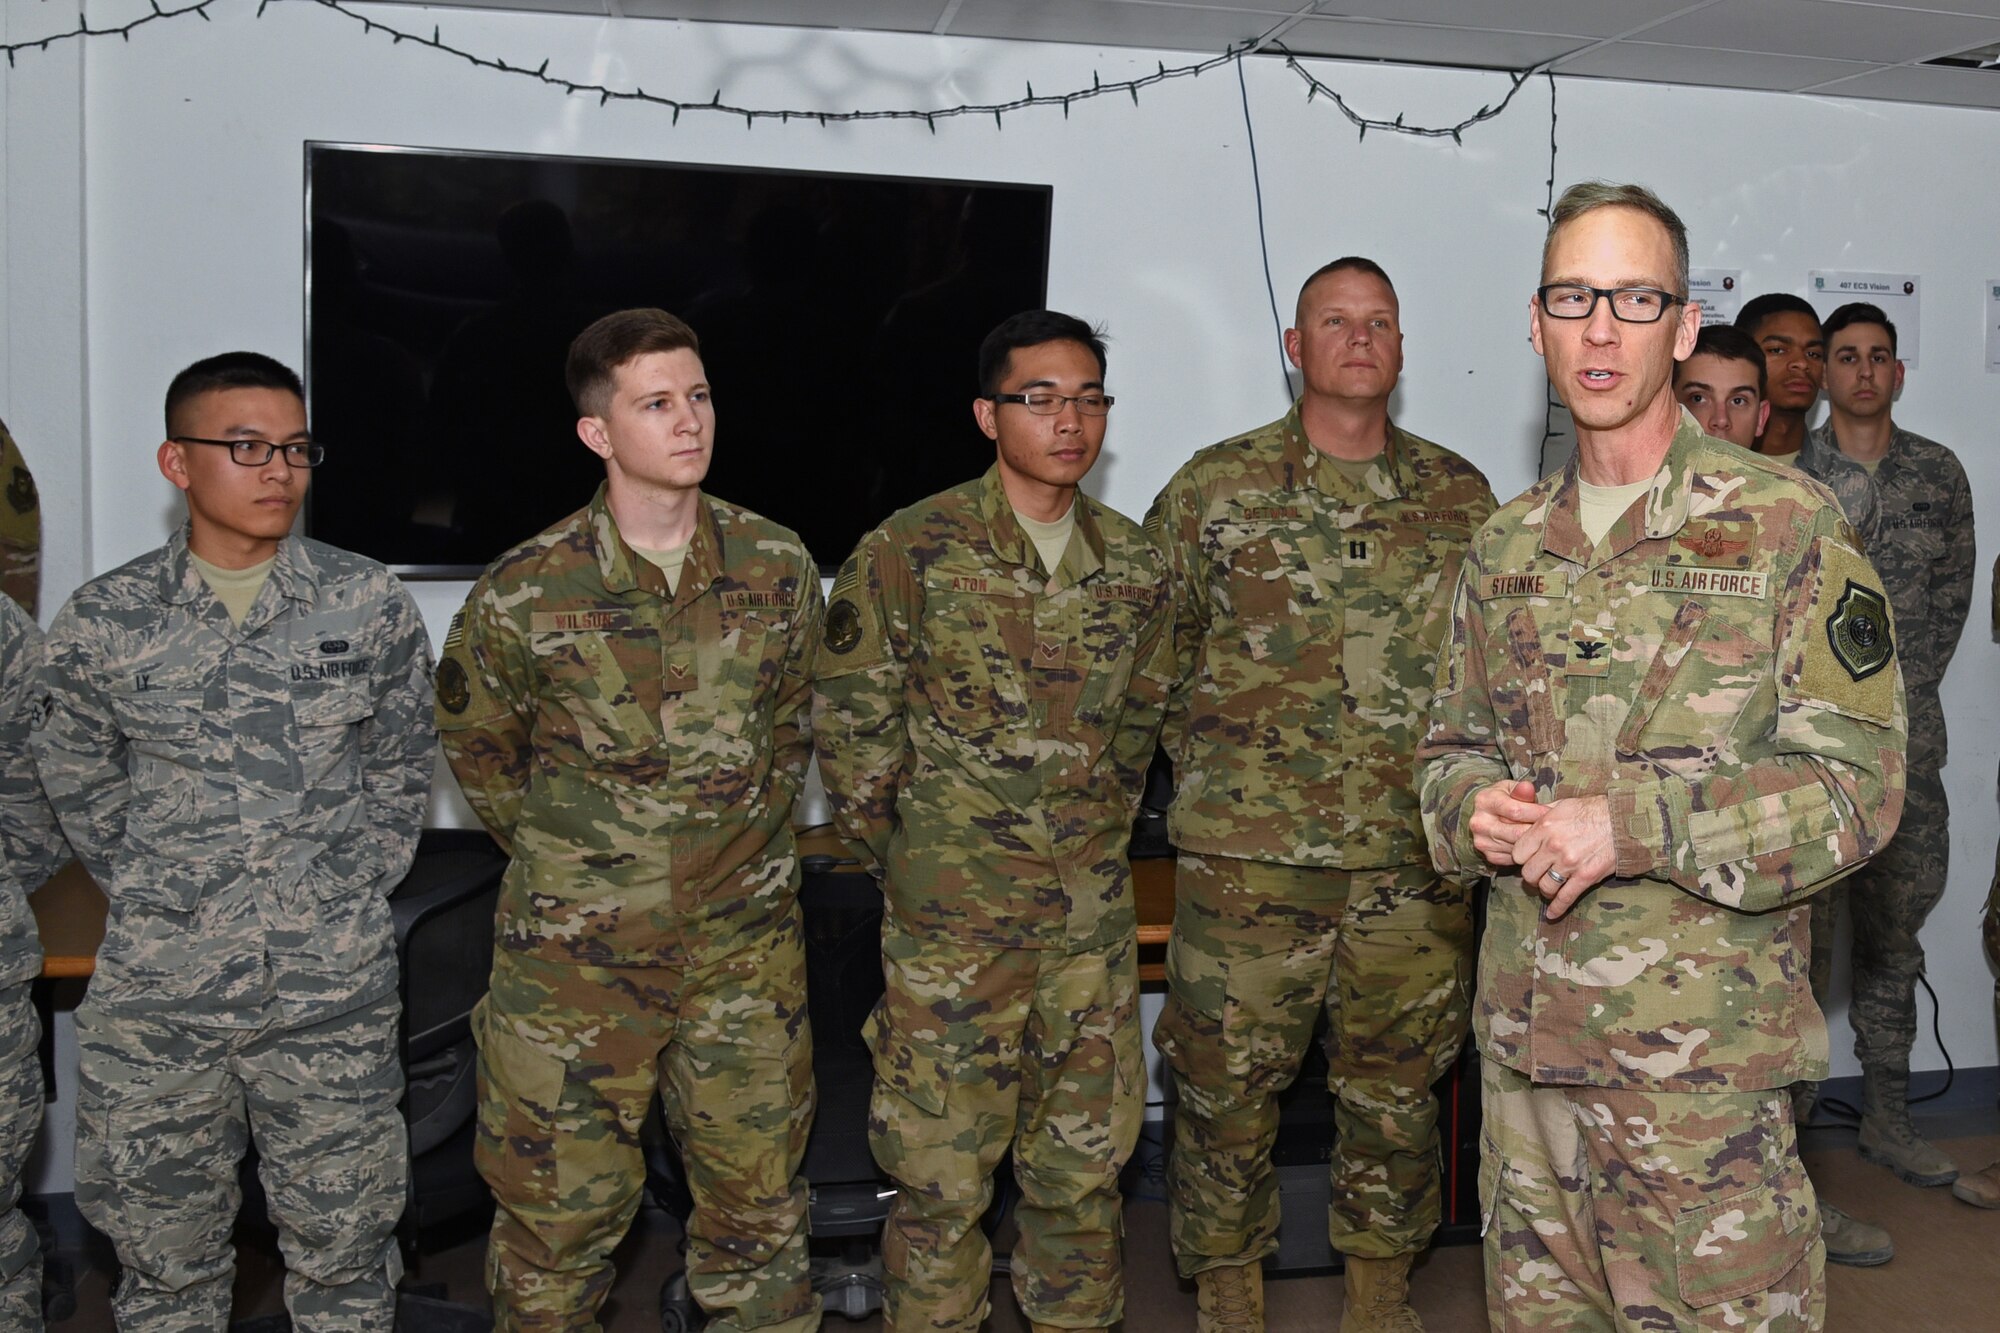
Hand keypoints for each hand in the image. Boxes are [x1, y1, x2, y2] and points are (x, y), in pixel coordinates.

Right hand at [1468, 779, 1544, 867]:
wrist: (1487, 815)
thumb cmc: (1503, 799)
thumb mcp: (1510, 788)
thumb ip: (1520, 789)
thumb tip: (1527, 788)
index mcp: (1484, 801)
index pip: (1515, 811)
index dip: (1538, 812)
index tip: (1552, 813)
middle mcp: (1480, 823)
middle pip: (1517, 832)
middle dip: (1539, 830)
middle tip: (1554, 828)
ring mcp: (1483, 841)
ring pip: (1518, 847)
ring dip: (1535, 843)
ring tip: (1546, 835)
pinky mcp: (1489, 855)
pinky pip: (1515, 857)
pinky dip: (1527, 852)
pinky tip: (1534, 843)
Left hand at [1511, 795, 1616, 919]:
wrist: (1624, 821)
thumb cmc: (1593, 810)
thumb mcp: (1562, 804)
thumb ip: (1541, 814)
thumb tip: (1525, 817)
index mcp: (1544, 827)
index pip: (1518, 853)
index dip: (1521, 858)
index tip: (1527, 859)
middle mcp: (1554, 846)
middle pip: (1528, 873)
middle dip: (1531, 876)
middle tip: (1538, 874)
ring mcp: (1569, 863)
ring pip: (1545, 887)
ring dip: (1544, 890)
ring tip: (1548, 887)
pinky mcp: (1586, 876)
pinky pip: (1566, 898)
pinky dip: (1557, 908)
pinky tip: (1551, 914)